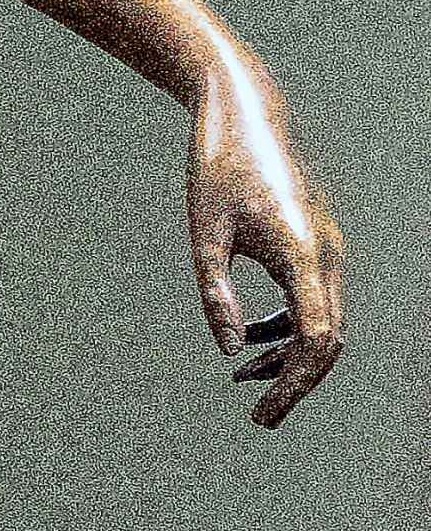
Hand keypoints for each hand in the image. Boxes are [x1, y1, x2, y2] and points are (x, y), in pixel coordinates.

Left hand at [186, 50, 343, 429]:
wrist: (243, 112)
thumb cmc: (218, 167)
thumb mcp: (203, 236)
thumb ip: (215, 295)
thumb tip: (228, 351)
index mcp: (303, 254)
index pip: (314, 341)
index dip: (293, 386)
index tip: (261, 415)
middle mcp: (326, 255)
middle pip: (327, 341)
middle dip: (295, 383)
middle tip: (259, 418)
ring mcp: (326, 249)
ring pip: (323, 322)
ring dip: (288, 356)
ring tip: (242, 379)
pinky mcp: (314, 243)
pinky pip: (313, 300)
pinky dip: (287, 327)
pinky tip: (248, 339)